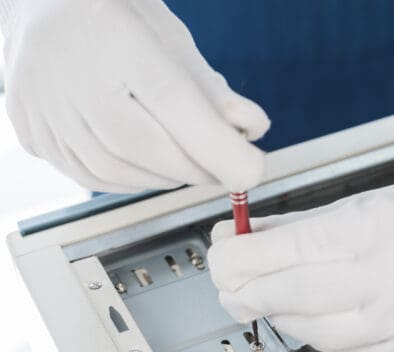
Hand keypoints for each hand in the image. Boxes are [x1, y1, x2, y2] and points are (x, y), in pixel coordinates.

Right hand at [1, 0, 268, 192]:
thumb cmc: (114, 16)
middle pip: (141, 145)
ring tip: (188, 161)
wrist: (41, 6)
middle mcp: (66, 71)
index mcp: (112, 34)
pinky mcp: (29, 132)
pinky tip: (149, 165)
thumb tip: (251, 129)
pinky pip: (89, 176)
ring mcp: (40, 106)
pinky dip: (132, 180)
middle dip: (196, 167)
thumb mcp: (170, 37)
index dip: (218, 146)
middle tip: (224, 167)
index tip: (252, 170)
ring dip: (166, 177)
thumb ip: (210, 88)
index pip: (172, 101)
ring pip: (114, 170)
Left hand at [208, 150, 393, 351]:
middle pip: (294, 299)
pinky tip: (326, 318)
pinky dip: (329, 337)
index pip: (290, 252)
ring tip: (276, 299)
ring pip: (318, 335)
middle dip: (249, 292)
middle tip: (231, 285)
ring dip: (286, 317)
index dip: (242, 259)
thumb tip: (247, 234)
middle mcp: (392, 283)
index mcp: (379, 231)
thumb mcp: (376, 200)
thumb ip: (308, 224)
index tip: (220, 257)